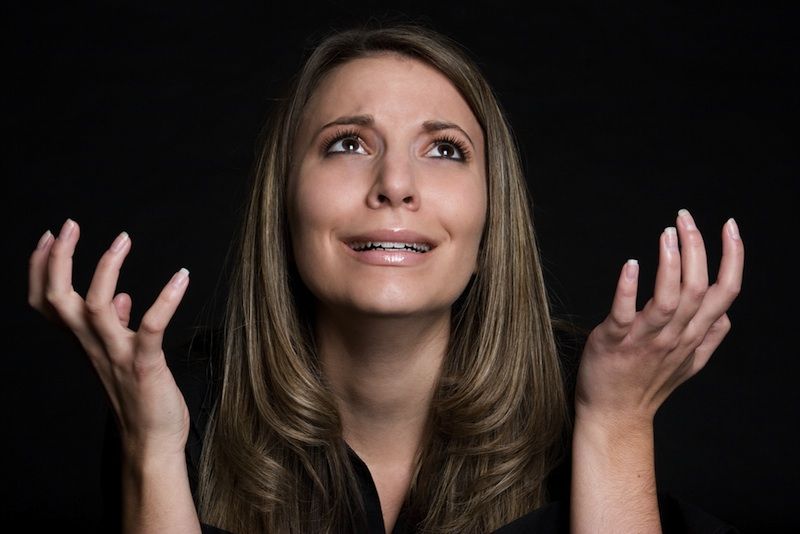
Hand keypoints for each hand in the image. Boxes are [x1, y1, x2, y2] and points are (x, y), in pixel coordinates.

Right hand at [28, 219, 191, 458]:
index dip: (41, 269)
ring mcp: (116, 355)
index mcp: (84, 343)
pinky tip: (182, 276)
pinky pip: (150, 326)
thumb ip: (118, 326)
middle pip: (58, 299)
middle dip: (58, 259)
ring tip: (123, 238)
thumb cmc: (139, 397)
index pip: (47, 302)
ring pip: (95, 306)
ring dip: (107, 268)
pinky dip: (165, 299)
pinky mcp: (144, 365)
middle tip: (69, 225)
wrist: (151, 441)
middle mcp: (92, 347)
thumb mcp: (122, 357)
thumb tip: (123, 297)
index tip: (49, 236)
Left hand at [575, 209, 743, 427]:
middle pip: (699, 288)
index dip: (733, 257)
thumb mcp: (689, 365)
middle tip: (685, 218)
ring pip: (669, 299)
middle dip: (697, 248)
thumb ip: (709, 338)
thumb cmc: (648, 385)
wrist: (615, 416)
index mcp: (695, 336)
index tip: (730, 225)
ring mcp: (645, 341)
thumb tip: (727, 316)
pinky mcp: (614, 343)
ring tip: (667, 234)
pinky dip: (629, 289)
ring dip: (670, 264)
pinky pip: (625, 314)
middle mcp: (676, 337)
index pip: (726, 292)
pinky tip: (631, 265)